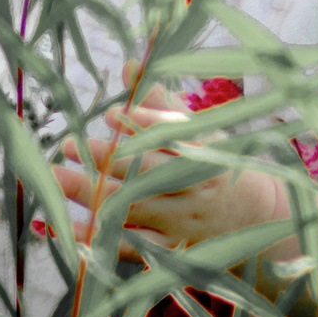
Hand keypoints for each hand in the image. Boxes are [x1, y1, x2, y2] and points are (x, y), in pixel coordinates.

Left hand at [50, 80, 285, 251]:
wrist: (261, 219)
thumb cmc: (219, 166)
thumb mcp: (198, 134)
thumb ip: (160, 103)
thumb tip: (130, 66)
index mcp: (204, 155)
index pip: (171, 139)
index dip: (142, 126)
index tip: (112, 114)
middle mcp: (194, 189)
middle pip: (146, 174)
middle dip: (107, 159)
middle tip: (70, 145)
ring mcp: (183, 222)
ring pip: (134, 208)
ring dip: (92, 195)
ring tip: (56, 178)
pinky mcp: (173, 250)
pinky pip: (133, 247)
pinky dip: (102, 240)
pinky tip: (69, 230)